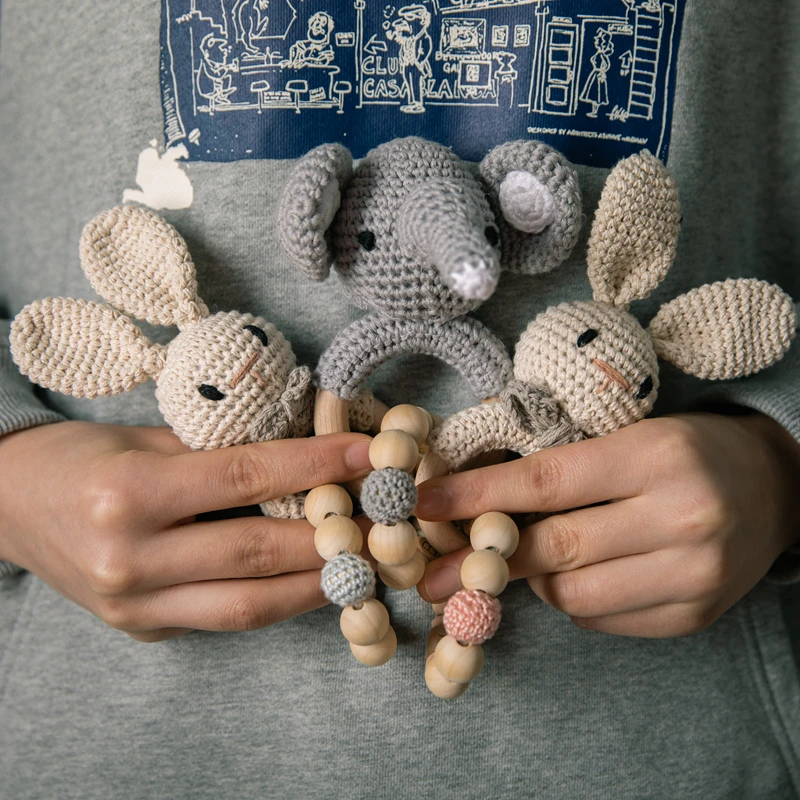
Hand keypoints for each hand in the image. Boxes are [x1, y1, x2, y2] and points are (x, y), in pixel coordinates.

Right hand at [0, 422, 372, 641]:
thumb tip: (304, 452)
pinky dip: (273, 600)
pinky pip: (222, 618)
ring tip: (362, 562)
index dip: (314, 463)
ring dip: (315, 584)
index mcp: (127, 494)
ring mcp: (133, 605)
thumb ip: (221, 452)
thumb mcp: (148, 439)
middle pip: (256, 551)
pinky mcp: (141, 630)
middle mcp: (129, 558)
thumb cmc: (81, 458)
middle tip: (382, 519)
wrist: (8, 506)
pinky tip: (309, 582)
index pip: (245, 476)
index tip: (365, 452)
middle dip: (331, 536)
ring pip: (247, 604)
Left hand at [415, 413, 799, 636]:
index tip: (422, 505)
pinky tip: (580, 574)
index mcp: (654, 457)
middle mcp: (680, 518)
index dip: (475, 495)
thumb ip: (557, 468)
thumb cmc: (684, 450)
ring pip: (572, 595)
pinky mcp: (694, 615)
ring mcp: (692, 575)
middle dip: (482, 563)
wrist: (772, 487)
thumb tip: (472, 502)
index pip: (543, 480)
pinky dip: (575, 600)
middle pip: (553, 548)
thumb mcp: (626, 435)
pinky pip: (602, 620)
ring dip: (535, 580)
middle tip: (432, 575)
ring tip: (532, 558)